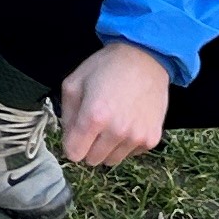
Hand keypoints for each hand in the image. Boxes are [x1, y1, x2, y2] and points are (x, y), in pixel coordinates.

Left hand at [57, 40, 173, 166]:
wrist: (145, 58)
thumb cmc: (107, 67)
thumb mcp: (74, 83)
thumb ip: (66, 115)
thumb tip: (69, 139)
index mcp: (94, 117)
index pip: (73, 154)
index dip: (71, 144)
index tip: (76, 133)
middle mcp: (117, 132)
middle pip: (92, 160)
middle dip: (88, 146)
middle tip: (95, 125)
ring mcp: (136, 137)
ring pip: (112, 160)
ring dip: (107, 147)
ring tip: (113, 122)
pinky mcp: (152, 139)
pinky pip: (130, 154)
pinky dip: (126, 144)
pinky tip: (128, 121)